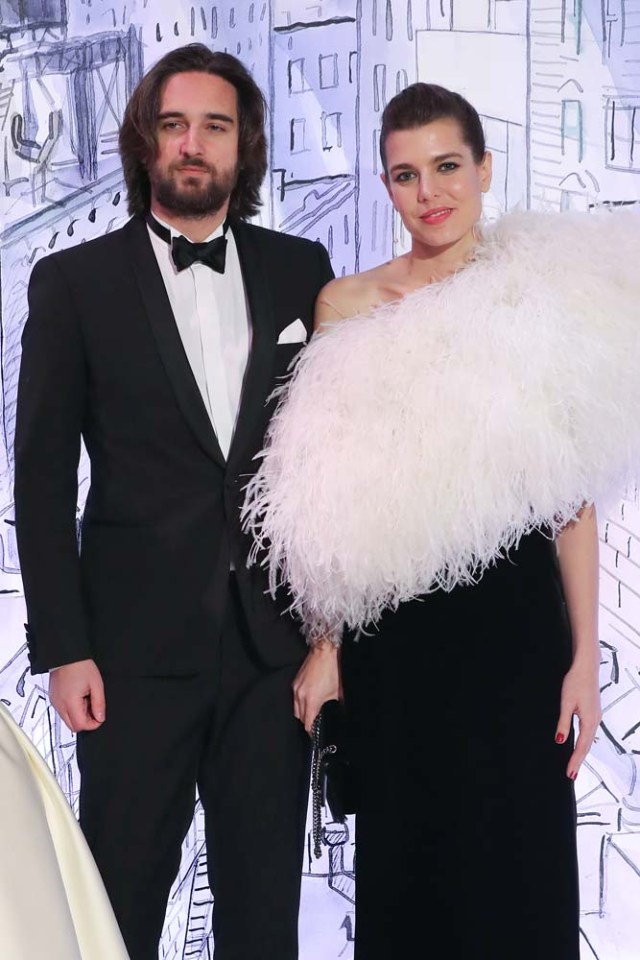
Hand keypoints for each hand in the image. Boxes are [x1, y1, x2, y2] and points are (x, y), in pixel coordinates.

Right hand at [49, 659, 105, 731]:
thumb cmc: (80, 666)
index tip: (99, 716)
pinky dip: (71, 708)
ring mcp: (55, 702)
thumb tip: (100, 718)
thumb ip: (99, 704)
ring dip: (78, 714)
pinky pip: (63, 710)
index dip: (92, 724)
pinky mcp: (53, 698)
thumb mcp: (96, 684)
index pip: (80, 726)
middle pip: (72, 726)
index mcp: (70, 702)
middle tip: (93, 707)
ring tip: (85, 698)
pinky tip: (78, 696)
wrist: (66, 655)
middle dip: (85, 721)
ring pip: (67, 719)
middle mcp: (59, 705)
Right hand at [292, 641, 340, 735]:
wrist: (324, 652)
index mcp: (312, 700)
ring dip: (303, 712)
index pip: (307, 723)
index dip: (311, 731)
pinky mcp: (295, 682)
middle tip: (315, 723)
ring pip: (296, 708)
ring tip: (312, 712)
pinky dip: (300, 702)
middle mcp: (301, 696)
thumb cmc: (332, 669)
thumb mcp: (339, 691)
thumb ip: (340, 706)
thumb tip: (343, 714)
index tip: (314, 735)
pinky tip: (309, 699)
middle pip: (300, 717)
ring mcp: (296, 688)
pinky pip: (295, 698)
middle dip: (307, 722)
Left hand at [555, 659, 601, 779]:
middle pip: (587, 746)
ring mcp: (595, 716)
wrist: (586, 667)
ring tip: (573, 764)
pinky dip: (584, 742)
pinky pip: (588, 732)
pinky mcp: (593, 712)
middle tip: (571, 775)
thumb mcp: (566, 703)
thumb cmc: (575, 682)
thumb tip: (561, 741)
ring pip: (589, 739)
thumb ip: (563, 723)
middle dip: (579, 760)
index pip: (582, 746)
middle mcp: (595, 720)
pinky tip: (578, 745)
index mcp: (590, 720)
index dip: (575, 761)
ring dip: (581, 752)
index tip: (570, 774)